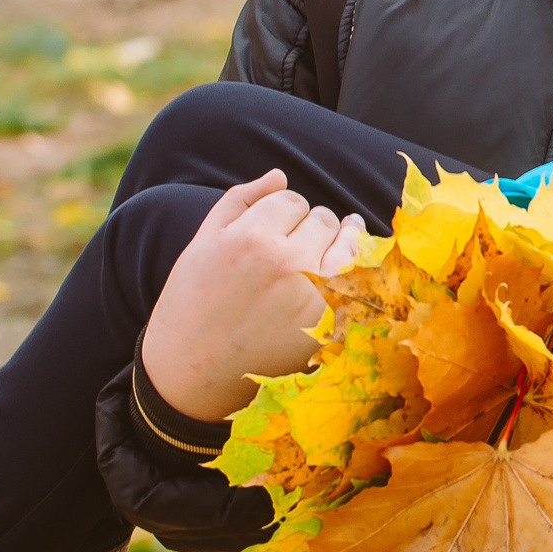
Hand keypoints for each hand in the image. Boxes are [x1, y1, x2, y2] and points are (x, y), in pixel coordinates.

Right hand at [140, 171, 367, 420]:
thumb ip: (239, 201)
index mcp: (249, 238)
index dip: (282, 216)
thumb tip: (280, 175)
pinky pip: (363, 282)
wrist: (189, 376)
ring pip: (348, 244)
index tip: (270, 234)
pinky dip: (356, 276)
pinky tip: (340, 279)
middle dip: (309, 231)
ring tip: (312, 265)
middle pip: (323, 219)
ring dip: (336, 248)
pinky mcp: (334, 324)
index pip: (291, 200)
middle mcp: (286, 263)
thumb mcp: (201, 244)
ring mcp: (316, 295)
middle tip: (286, 257)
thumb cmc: (192, 306)